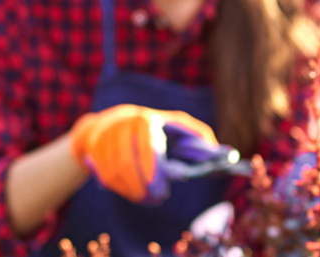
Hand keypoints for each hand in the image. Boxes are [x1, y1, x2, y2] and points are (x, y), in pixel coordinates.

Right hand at [68, 104, 219, 204]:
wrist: (108, 123)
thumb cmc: (154, 128)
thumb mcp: (178, 126)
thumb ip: (200, 138)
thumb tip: (225, 154)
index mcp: (146, 120)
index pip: (148, 146)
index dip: (155, 169)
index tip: (164, 189)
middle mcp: (121, 127)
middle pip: (129, 163)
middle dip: (144, 186)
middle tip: (158, 198)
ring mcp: (104, 139)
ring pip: (116, 173)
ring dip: (134, 191)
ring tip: (150, 199)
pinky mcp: (93, 152)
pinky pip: (106, 177)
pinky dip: (122, 190)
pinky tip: (136, 195)